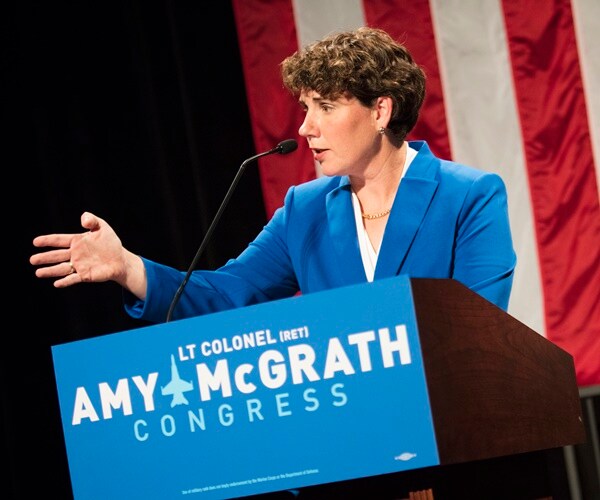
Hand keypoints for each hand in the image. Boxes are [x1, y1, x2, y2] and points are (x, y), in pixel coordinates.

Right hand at [30, 212, 145, 296]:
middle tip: (32, 260)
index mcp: (76, 241)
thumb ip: (92, 221)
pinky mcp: (85, 275)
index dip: (48, 241)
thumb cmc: (110, 243)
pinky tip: (57, 283)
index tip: (35, 242)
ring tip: (38, 273)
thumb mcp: (102, 227)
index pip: (59, 240)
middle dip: (45, 257)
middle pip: (57, 255)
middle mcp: (75, 254)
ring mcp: (79, 265)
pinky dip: (66, 281)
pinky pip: (73, 278)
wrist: (120, 259)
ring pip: (62, 268)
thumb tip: (84, 218)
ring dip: (50, 271)